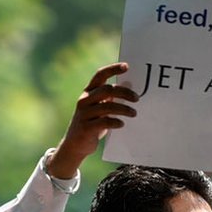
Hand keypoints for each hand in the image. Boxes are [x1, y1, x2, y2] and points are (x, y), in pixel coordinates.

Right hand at [46, 62, 138, 178]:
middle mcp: (84, 100)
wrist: (74, 145)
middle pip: (107, 89)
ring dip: (124, 109)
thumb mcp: (98, 109)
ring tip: (134, 113)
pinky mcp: (86, 128)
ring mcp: (84, 114)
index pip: (99, 75)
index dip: (113, 69)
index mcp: (87, 92)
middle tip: (137, 99)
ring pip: (108, 106)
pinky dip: (116, 122)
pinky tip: (121, 124)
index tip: (126, 66)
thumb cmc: (91, 124)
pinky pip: (104, 122)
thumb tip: (130, 89)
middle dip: (125, 92)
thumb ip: (109, 99)